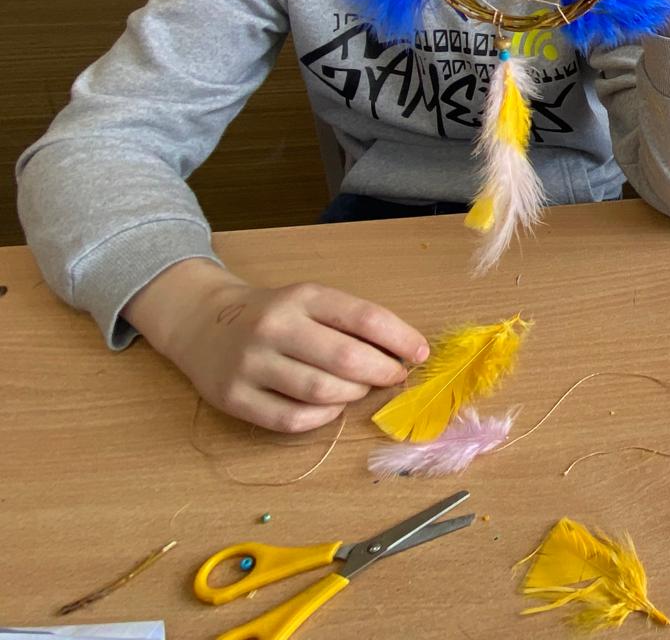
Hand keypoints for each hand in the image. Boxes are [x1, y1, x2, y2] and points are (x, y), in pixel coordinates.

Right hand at [124, 259, 427, 432]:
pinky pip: (291, 420)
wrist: (202, 321)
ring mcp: (250, 364)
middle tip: (394, 376)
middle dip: (383, 372)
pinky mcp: (233, 398)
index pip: (365, 318)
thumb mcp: (310, 301)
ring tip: (359, 388)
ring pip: (321, 392)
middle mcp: (275, 327)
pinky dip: (322, 417)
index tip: (420, 353)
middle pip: (347, 359)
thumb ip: (351, 323)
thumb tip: (405, 354)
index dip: (401, 339)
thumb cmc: (273, 314)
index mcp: (302, 297)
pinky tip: (330, 406)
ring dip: (353, 394)